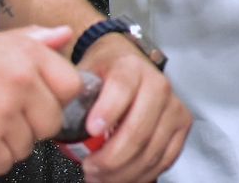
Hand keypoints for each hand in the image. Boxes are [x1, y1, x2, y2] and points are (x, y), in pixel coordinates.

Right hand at [0, 26, 81, 175]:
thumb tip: (64, 35)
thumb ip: (34, 39)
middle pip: (53, 122)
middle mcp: (20, 82)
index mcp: (27, 54)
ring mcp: (1, 114)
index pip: (72, 87)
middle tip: (8, 115)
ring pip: (28, 146)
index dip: (57, 97)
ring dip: (10, 143)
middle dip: (33, 124)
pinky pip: (2, 164)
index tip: (41, 100)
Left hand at [73, 35, 192, 181]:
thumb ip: (73, 95)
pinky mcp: (182, 125)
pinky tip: (123, 176)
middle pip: (138, 130)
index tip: (91, 130)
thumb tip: (56, 121)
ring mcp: (173, 106)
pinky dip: (142, 174)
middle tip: (89, 169)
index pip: (122, 87)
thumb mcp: (84, 73)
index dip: (108, 111)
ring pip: (151, 151)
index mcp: (131, 67)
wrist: (128, 66)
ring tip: (100, 176)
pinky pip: (165, 159)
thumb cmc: (104, 74)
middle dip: (111, 158)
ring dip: (123, 173)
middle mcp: (158, 84)